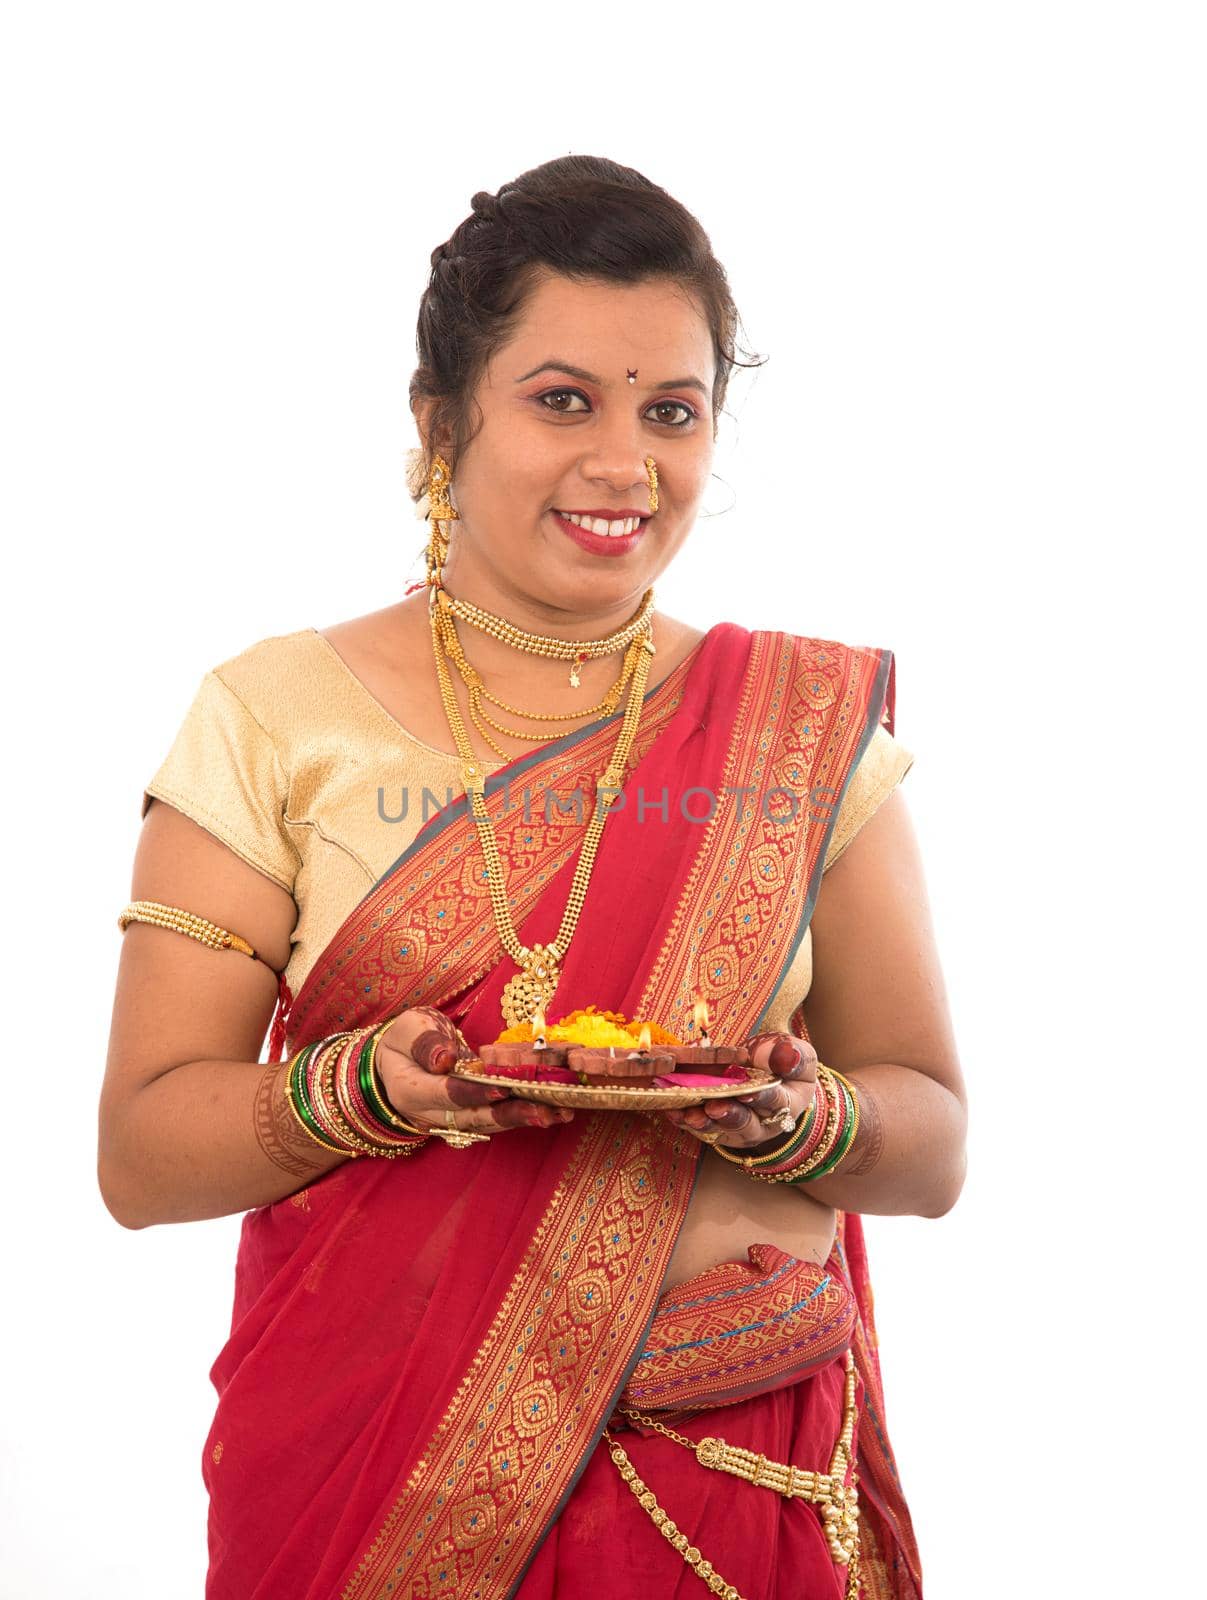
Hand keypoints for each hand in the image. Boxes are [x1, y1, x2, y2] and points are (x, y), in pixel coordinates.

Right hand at [374, 1007, 573, 1137]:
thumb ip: (426, 1043)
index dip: (475, 1093)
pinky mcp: (469, 1118)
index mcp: (411, 1091)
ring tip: (560, 1113)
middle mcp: (431, 1115)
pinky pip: (496, 1120)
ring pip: (490, 1124)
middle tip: (547, 1111)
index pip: (446, 1095)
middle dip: (512, 1115)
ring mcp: (451, 1121)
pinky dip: (523, 1115)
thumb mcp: (410, 1029)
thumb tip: (445, 1059)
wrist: (398, 1061)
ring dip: (525, 1119)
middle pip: (475, 1118)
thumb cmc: (405, 1039)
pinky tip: (553, 1111)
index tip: (502, 1089)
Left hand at [663, 1032, 817, 1152]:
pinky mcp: (714, 1129)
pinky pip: (698, 1127)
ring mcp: (736, 1129)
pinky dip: (684, 1119)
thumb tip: (786, 1055)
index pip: (775, 1102)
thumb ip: (791, 1055)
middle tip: (714, 1107)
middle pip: (744, 1123)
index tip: (747, 1091)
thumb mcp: (795, 1054)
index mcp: (787, 1103)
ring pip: (718, 1130)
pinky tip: (672, 1110)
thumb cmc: (781, 1061)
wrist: (766, 1073)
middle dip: (728, 1115)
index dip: (761, 1097)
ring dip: (703, 1122)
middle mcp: (762, 1123)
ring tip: (690, 1114)